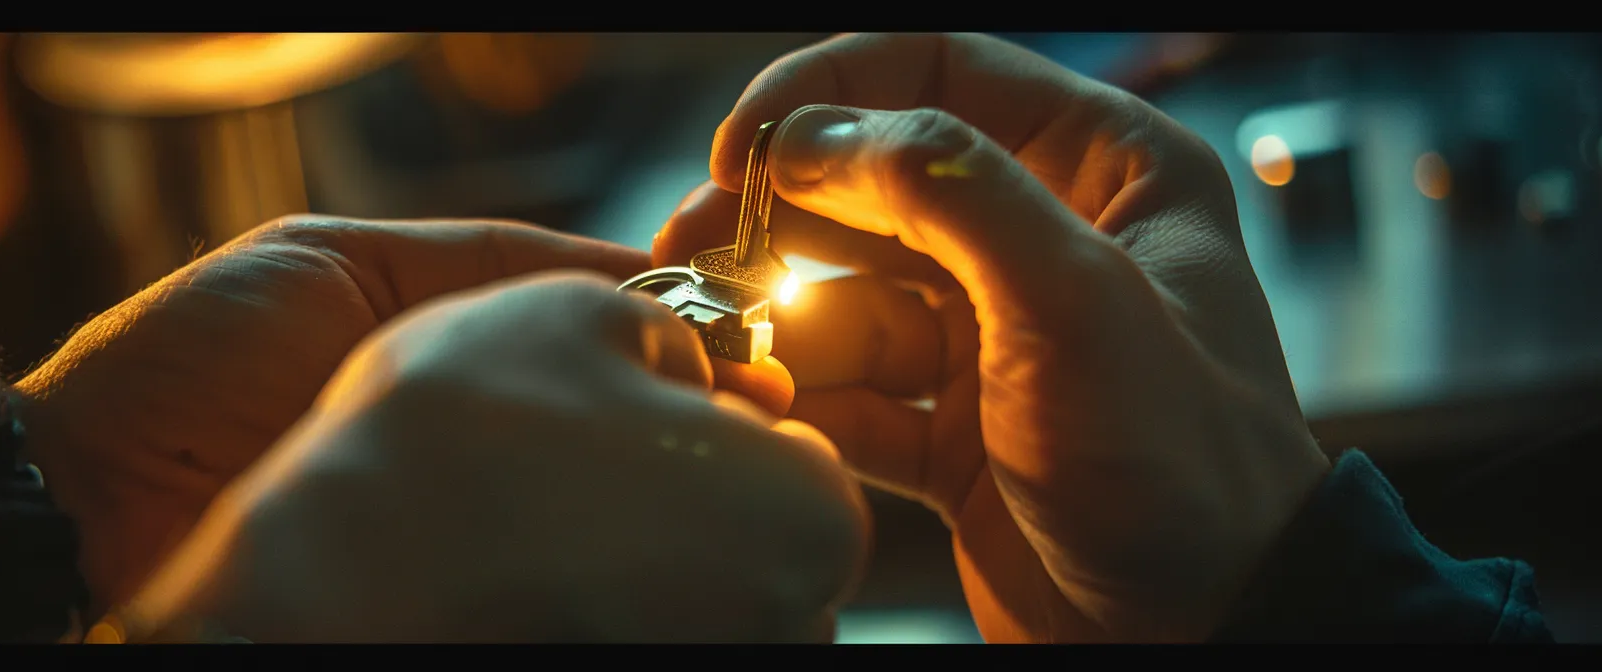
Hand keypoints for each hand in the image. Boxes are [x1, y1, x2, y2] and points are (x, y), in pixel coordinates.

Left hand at [126, 272, 870, 641]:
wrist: (82, 509)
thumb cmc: (189, 365)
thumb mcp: (332, 261)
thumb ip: (474, 258)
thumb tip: (622, 267)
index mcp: (438, 348)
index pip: (580, 330)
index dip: (667, 332)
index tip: (746, 345)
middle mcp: (461, 439)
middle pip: (594, 421)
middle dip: (676, 417)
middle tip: (758, 422)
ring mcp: (456, 520)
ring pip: (581, 503)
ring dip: (645, 491)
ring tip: (715, 479)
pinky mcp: (448, 578)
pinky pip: (535, 564)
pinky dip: (590, 559)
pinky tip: (644, 545)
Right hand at [656, 33, 1330, 641]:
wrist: (1209, 633)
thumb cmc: (1187, 466)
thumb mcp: (1075, 301)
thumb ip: (950, 191)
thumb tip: (815, 134)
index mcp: (1106, 172)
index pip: (943, 74)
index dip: (830, 92)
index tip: (744, 142)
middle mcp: (1046, 243)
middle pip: (876, 183)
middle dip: (780, 208)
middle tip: (693, 238)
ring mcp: (995, 341)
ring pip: (850, 292)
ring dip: (778, 310)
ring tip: (714, 329)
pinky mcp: (954, 434)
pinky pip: (851, 392)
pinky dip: (802, 397)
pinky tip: (764, 402)